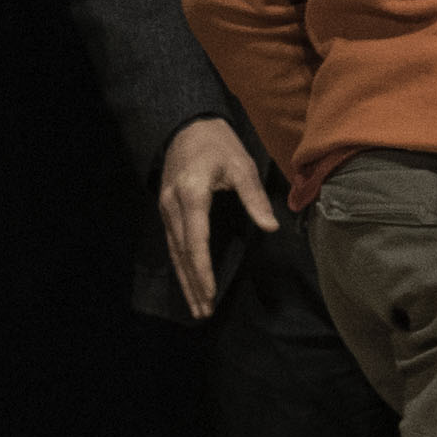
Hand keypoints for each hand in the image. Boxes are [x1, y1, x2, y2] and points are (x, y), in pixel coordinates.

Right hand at [157, 115, 279, 316]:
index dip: (203, 269)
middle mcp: (173, 204)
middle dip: (193, 283)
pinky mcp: (166, 209)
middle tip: (203, 312)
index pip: (196, 240)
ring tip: (196, 306)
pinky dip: (180, 265)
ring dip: (185, 280)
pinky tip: (187, 281)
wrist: (187, 124)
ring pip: (174, 251)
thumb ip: (255, 198)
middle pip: (182, 252)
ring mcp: (166, 208)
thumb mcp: (242, 165)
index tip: (210, 293)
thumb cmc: (219, 144)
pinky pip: (172, 243)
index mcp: (192, 194)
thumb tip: (270, 228)